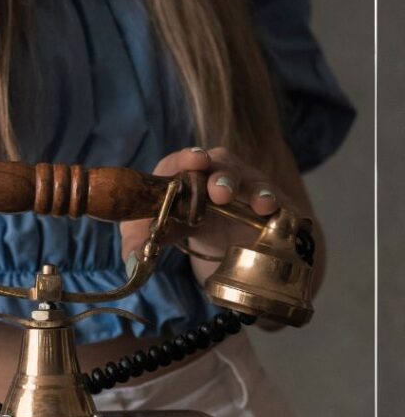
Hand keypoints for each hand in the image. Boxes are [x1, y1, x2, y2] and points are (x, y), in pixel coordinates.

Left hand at [120, 145, 288, 284]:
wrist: (208, 231)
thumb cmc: (174, 221)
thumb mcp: (152, 231)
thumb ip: (138, 242)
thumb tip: (133, 257)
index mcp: (182, 172)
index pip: (182, 160)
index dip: (189, 158)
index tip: (196, 161)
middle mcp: (215, 172)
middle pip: (222, 166)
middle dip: (223, 178)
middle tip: (221, 193)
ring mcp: (244, 185)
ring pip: (253, 182)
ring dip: (258, 192)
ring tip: (262, 206)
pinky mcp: (266, 203)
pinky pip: (277, 202)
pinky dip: (281, 208)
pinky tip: (283, 216)